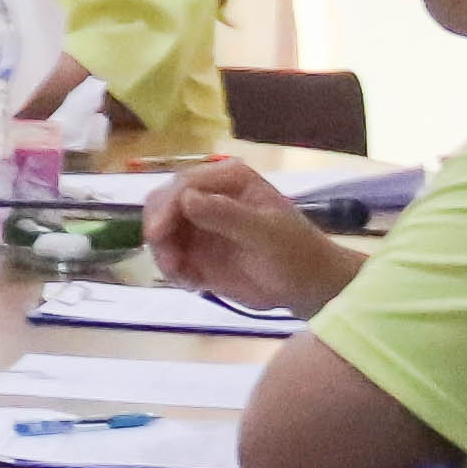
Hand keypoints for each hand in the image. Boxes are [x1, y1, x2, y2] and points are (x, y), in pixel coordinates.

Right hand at [145, 157, 359, 314]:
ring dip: (164, 254)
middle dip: (158, 231)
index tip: (157, 234)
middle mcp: (208, 195)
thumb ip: (227, 215)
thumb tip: (186, 198)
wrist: (309, 288)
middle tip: (170, 261)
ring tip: (184, 278)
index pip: (183, 184)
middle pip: (162, 203)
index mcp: (228, 179)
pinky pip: (169, 255)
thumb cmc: (296, 254)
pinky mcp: (195, 250)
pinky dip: (173, 270)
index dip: (166, 207)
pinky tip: (194, 284)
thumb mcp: (266, 233)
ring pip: (160, 231)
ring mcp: (199, 223)